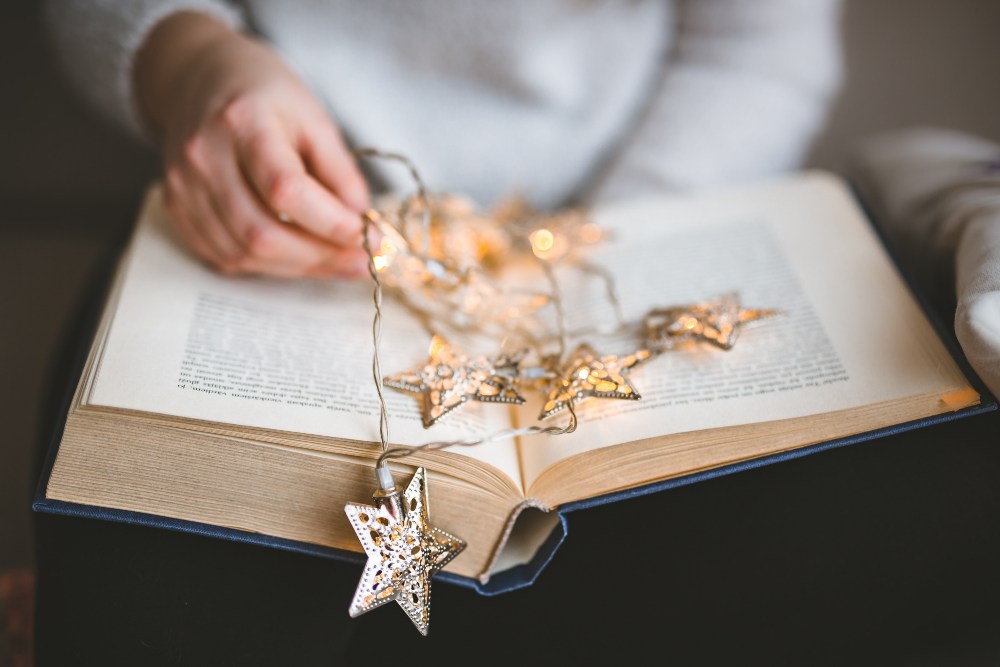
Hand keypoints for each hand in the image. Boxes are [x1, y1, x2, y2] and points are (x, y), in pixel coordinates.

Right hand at [135, 12, 370, 277]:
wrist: (200, 79)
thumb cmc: (265, 95)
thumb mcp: (313, 117)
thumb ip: (339, 171)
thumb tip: (360, 221)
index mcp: (241, 123)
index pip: (285, 190)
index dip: (330, 223)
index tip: (369, 235)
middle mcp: (203, 157)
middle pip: (261, 233)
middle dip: (320, 257)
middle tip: (362, 260)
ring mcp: (184, 187)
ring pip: (244, 253)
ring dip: (299, 267)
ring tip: (339, 261)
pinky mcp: (177, 209)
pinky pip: (226, 257)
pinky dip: (270, 266)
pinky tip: (300, 256)